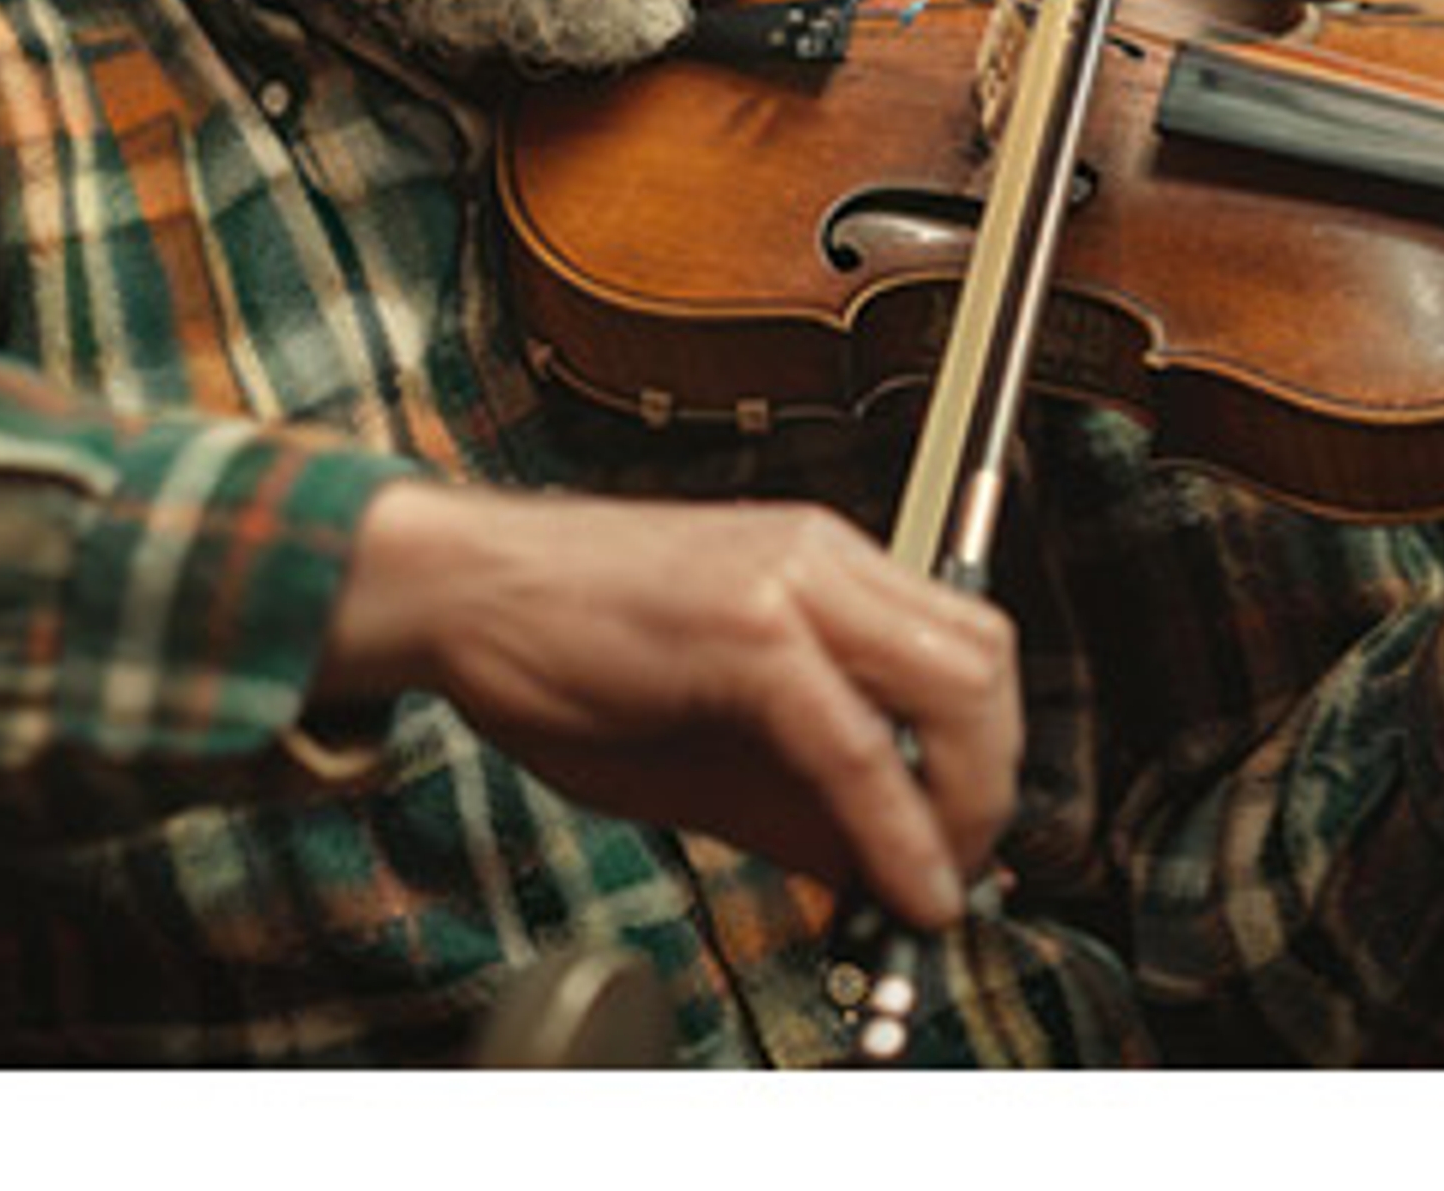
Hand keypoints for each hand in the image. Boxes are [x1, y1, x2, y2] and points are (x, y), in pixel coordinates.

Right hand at [321, 485, 1019, 929]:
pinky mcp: (743, 626)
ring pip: (955, 684)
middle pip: (986, 658)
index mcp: (818, 565)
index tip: (963, 844)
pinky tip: (897, 887)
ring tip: (928, 882)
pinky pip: (856, 742)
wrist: (448, 587)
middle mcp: (821, 556)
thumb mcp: (701, 743)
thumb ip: (799, 803)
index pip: (962, 645)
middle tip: (959, 870)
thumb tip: (882, 876)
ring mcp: (787, 580)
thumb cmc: (552, 650)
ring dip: (966, 801)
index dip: (986, 756)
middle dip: (995, 782)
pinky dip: (898, 828)